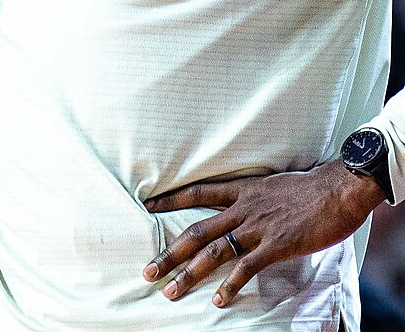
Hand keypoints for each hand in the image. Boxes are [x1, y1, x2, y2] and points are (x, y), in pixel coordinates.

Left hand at [143, 159, 384, 307]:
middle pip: (197, 230)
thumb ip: (257, 199)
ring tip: (171, 291)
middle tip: (148, 270)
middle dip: (170, 252)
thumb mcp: (275, 185)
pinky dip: (230, 285)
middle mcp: (244, 208)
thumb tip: (249, 209)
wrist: (338, 188)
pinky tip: (217, 300)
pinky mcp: (275, 245)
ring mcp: (258, 227)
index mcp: (243, 190)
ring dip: (190, 273)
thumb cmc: (312, 187)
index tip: (148, 206)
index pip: (199, 192)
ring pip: (214, 252)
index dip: (172, 199)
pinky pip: (246, 267)